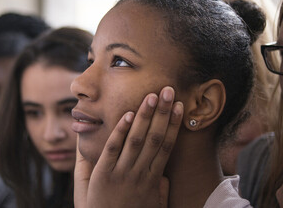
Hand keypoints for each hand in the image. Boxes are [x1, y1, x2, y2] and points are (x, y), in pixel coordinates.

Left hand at [74, 86, 182, 207]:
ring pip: (136, 140)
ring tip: (152, 97)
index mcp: (152, 179)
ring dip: (145, 116)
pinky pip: (112, 149)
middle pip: (154, 138)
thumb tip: (165, 177)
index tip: (179, 107)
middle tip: (169, 91)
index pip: (165, 146)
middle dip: (163, 113)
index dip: (173, 125)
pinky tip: (126, 115)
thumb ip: (160, 192)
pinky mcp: (103, 176)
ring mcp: (122, 173)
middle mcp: (140, 173)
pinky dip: (119, 131)